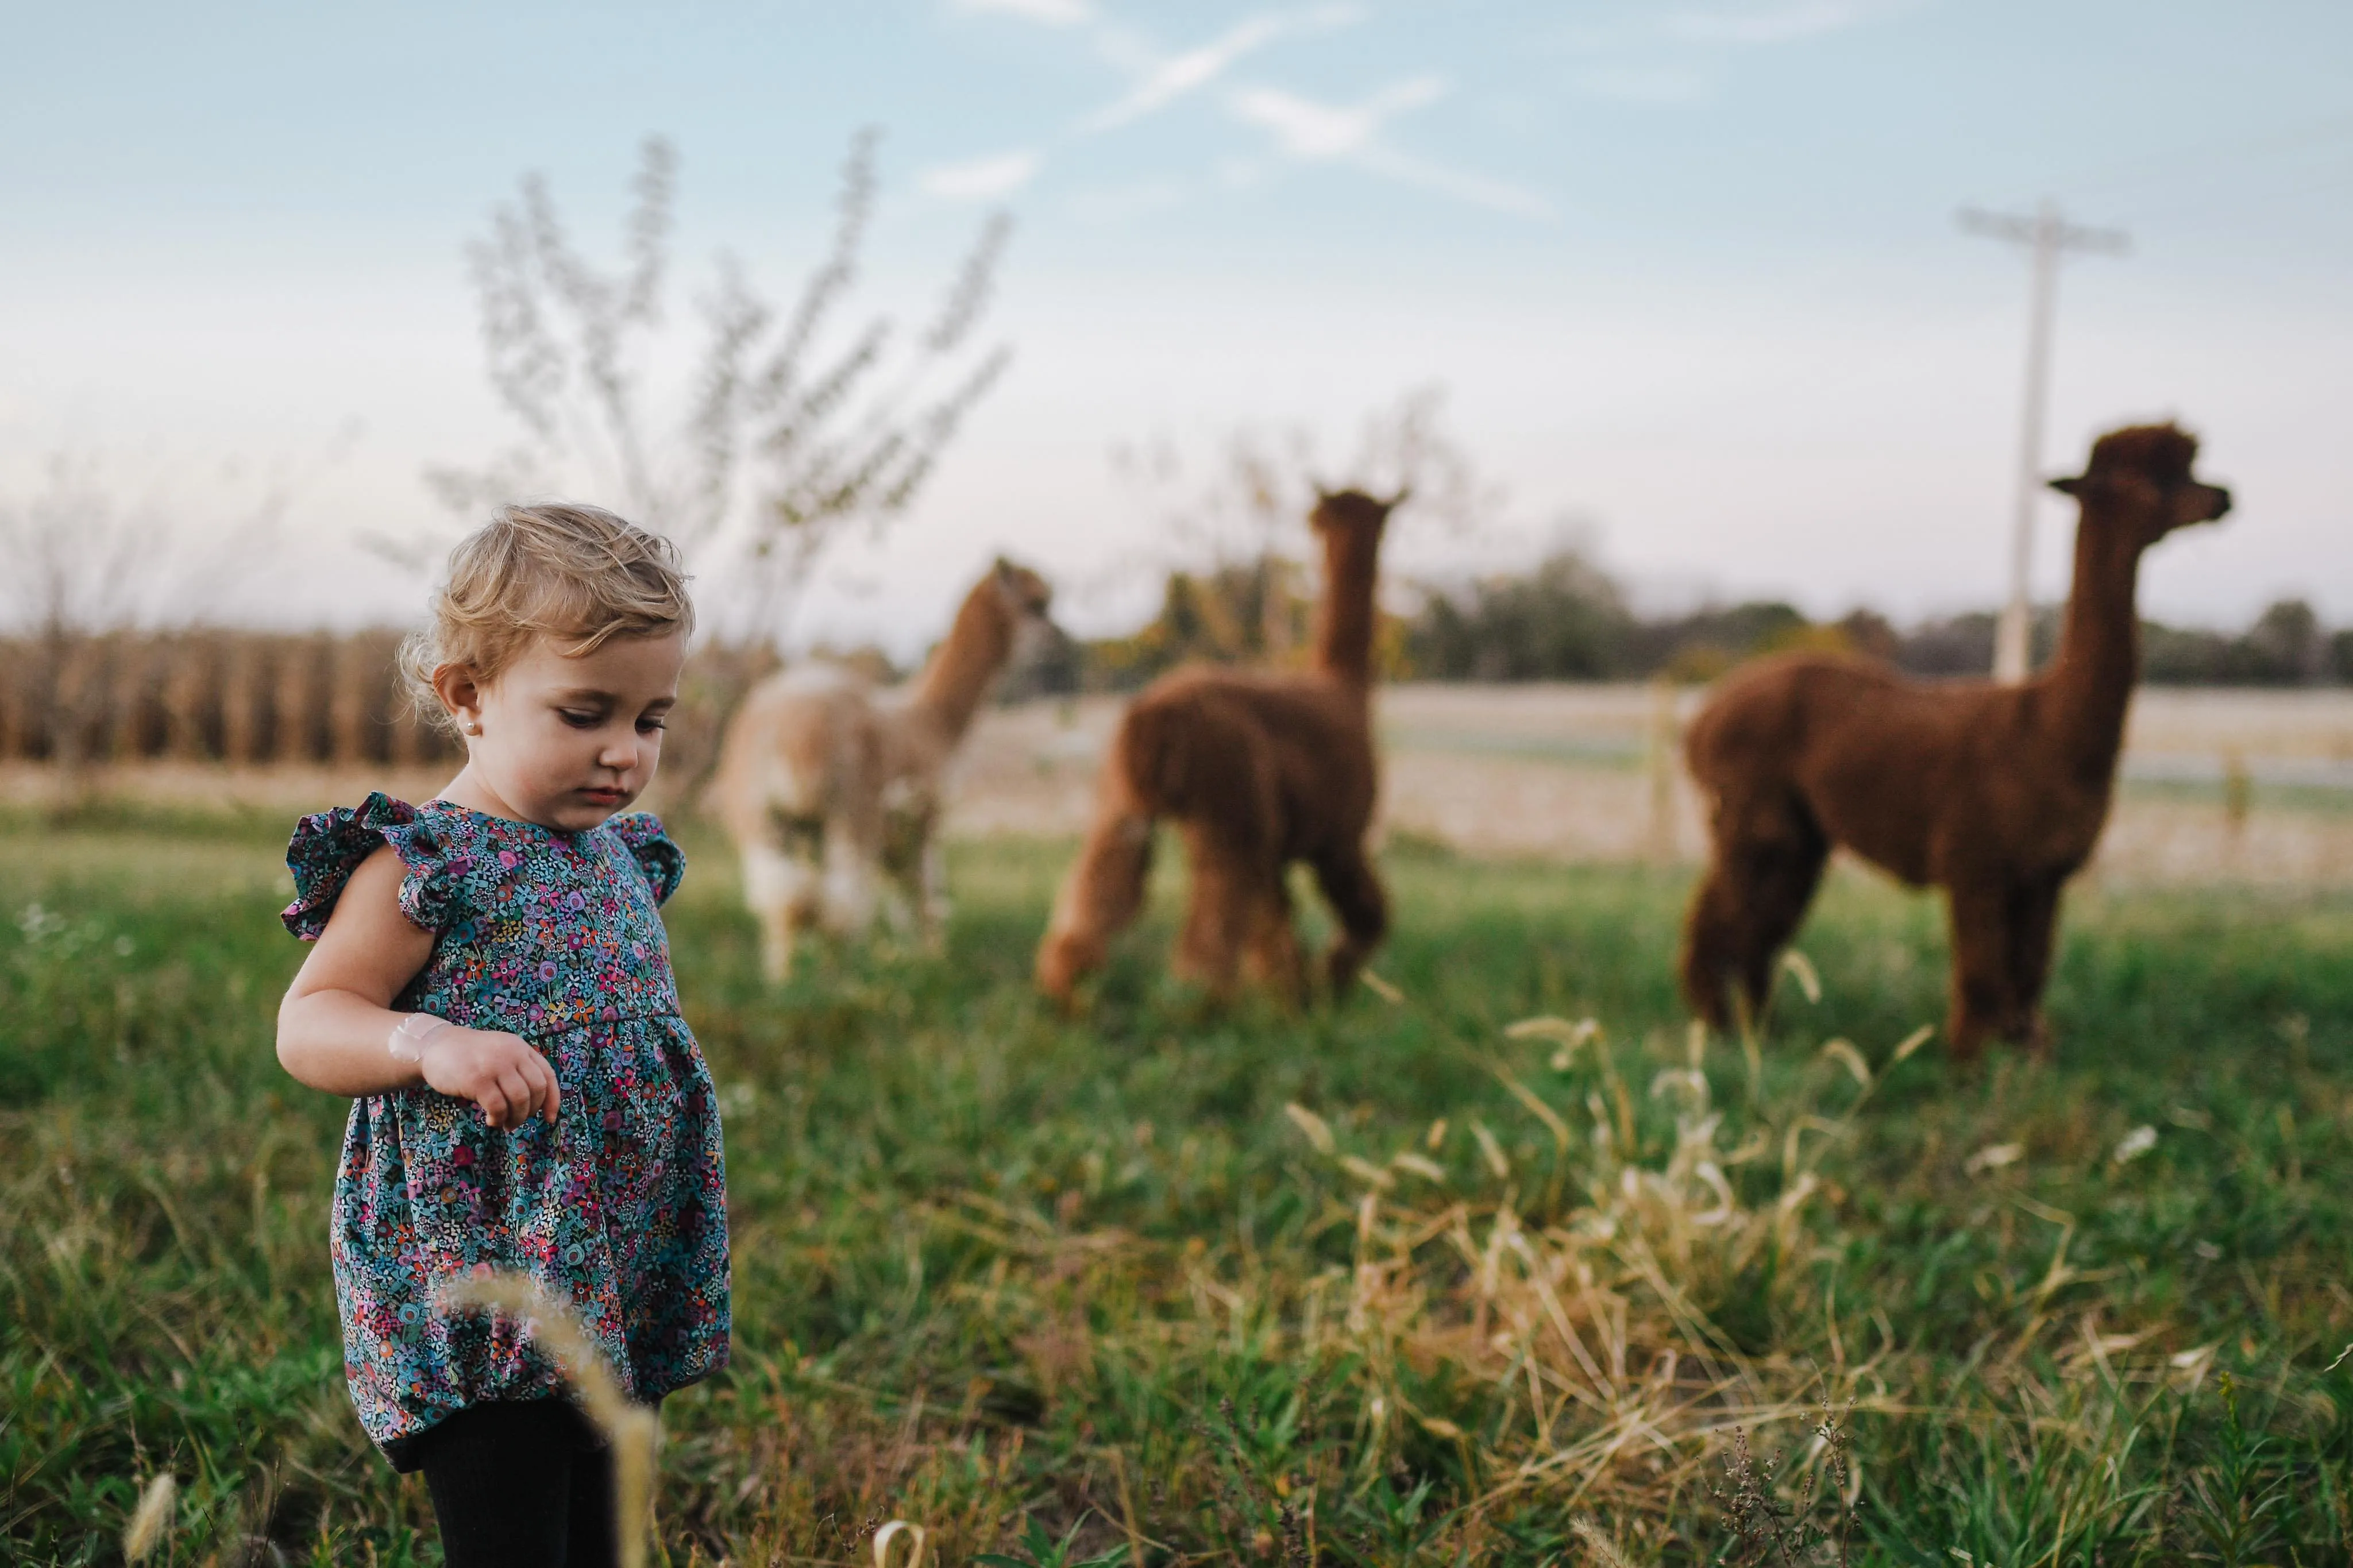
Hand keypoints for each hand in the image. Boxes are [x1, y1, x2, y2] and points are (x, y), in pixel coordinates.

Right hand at [416, 1026, 560, 1128]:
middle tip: (518, 1121)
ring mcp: (495, 1065)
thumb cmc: (471, 1056)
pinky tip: (491, 1121)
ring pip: (520, 1099)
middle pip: (536, 1089)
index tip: (550, 1118)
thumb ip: (518, 1070)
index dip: (552, 1100)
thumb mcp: (501, 1053)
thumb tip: (536, 1106)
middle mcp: (512, 1053)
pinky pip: (498, 1106)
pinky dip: (499, 1119)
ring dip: (516, 1118)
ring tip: (505, 1124)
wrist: (436, 1047)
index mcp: (521, 1048)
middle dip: (531, 1111)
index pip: (547, 1075)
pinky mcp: (477, 1080)